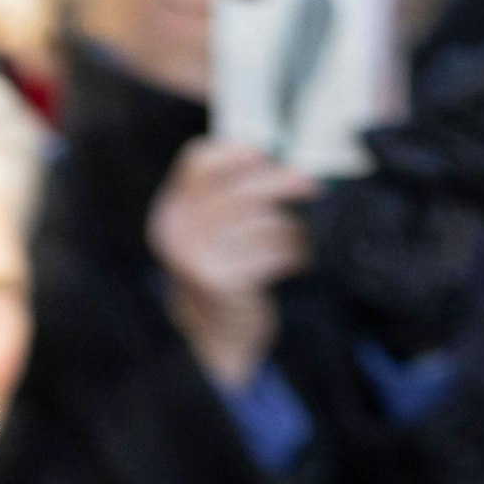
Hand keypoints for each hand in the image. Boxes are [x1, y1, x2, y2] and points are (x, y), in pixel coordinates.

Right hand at [148, 140, 318, 386]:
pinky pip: (272, 251)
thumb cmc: (226, 269)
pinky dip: (292, 254)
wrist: (215, 332)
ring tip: (297, 239)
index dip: (238, 151)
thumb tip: (283, 156)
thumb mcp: (214, 228)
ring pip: (262, 220)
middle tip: (311, 185)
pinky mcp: (221, 280)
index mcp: (172, 209)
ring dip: (291, 228)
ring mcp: (195, 256)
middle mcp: (176, 229)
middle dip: (283, 182)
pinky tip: (296, 261)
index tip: (269, 155)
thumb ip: (231, 193)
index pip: (199, 160)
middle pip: (240, 186)